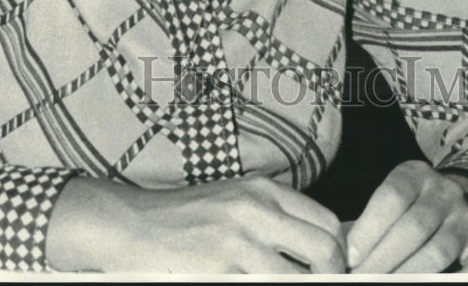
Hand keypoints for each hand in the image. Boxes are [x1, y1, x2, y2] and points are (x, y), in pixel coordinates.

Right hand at [47, 173, 346, 272]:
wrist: (128, 225)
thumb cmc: (183, 219)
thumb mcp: (235, 203)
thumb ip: (275, 219)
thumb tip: (324, 248)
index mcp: (264, 190)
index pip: (329, 223)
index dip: (339, 256)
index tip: (332, 274)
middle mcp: (256, 209)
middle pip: (326, 251)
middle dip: (331, 279)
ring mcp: (238, 241)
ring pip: (298, 279)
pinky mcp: (219, 271)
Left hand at [346, 160, 467, 272]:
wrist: (466, 200)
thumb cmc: (413, 205)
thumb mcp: (395, 197)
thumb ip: (372, 220)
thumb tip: (342, 250)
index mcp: (415, 175)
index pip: (392, 197)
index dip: (370, 227)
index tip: (351, 255)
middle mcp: (443, 191)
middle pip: (413, 226)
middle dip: (383, 257)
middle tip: (362, 277)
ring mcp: (465, 217)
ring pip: (437, 250)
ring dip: (407, 272)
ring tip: (382, 283)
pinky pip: (461, 267)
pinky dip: (437, 278)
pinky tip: (417, 284)